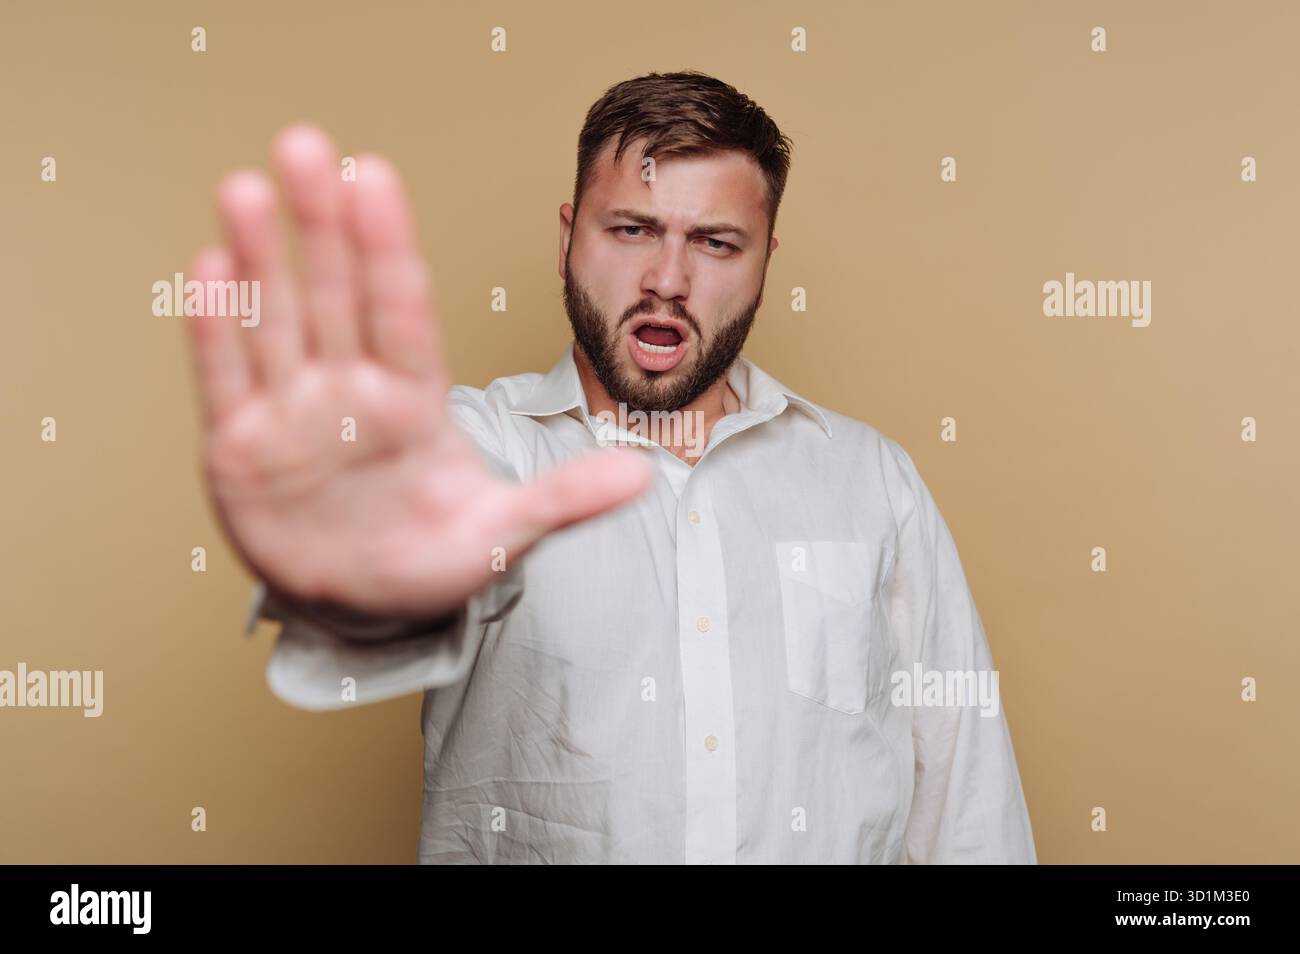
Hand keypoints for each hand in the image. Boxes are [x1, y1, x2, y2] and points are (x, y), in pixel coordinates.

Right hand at [184, 125, 650, 617]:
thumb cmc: (433, 560)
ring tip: (246, 189)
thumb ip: (563, 501)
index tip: (377, 178)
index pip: (403, 310)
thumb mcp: (501, 535)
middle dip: (323, 225)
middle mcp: (351, 391)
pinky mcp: (240, 448)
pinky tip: (209, 271)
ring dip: (259, 260)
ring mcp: (292, 414)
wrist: (362, 607)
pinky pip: (227, 380)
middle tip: (306, 146)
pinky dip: (215, 332)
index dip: (388, 247)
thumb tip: (644, 476)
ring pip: (276, 322)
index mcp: (415, 401)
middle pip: (337, 296)